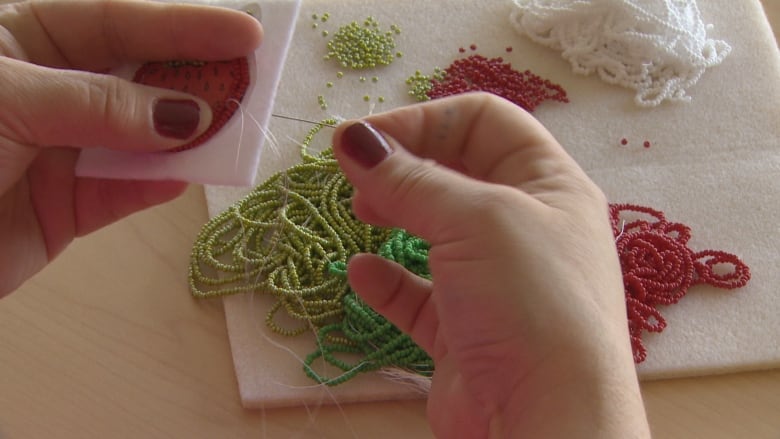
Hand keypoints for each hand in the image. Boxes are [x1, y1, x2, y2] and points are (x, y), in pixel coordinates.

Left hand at [0, 0, 261, 295]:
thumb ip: (98, 104)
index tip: (246, 32)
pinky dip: (157, 184)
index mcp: (20, 36)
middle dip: (196, 78)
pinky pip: (124, 190)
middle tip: (253, 80)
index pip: (117, 19)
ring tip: (235, 128)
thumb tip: (185, 114)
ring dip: (187, 134)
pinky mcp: (66, 207)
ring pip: (141, 136)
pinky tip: (188, 173)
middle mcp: (47, 87)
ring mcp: (61, 148)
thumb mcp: (6, 99)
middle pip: (139, 75)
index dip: (185, 25)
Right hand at [332, 93, 649, 437]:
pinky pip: (419, 294)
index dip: (425, 120)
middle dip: (405, 164)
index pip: (485, 124)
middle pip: (457, 171)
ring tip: (361, 209)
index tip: (367, 137)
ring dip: (394, 213)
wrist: (546, 419)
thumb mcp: (476, 219)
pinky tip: (362, 270)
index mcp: (550, 185)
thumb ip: (412, 179)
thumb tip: (354, 139)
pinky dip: (387, 279)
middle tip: (357, 173)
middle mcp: (527, 228)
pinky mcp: (465, 329)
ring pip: (436, 230)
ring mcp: (496, 281)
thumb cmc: (530, 301)